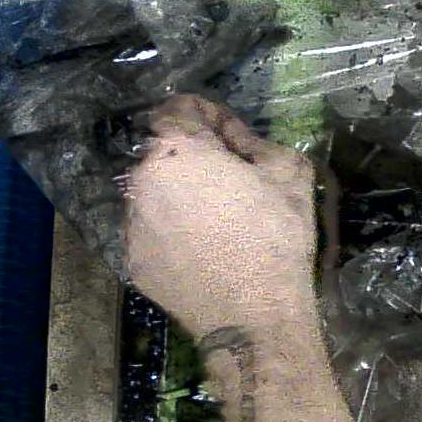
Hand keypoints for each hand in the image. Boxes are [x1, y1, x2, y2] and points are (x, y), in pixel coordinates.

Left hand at [124, 95, 319, 341]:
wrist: (253, 314)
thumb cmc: (276, 237)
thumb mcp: (289, 174)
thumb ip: (255, 141)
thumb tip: (234, 137)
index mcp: (178, 150)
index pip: (178, 107)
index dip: (209, 115)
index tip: (232, 137)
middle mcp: (142, 180)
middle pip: (165, 152)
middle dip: (195, 159)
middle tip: (233, 182)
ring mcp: (132, 223)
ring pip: (156, 193)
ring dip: (181, 195)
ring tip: (219, 222)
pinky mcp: (132, 259)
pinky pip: (152, 232)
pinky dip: (173, 232)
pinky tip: (205, 251)